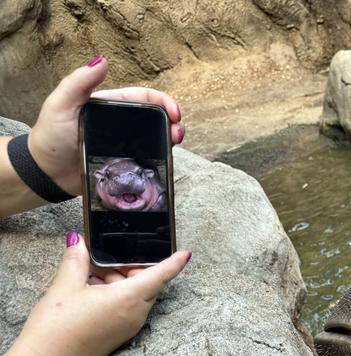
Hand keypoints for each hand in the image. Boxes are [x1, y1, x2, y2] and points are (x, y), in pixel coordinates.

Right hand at [15, 233, 190, 355]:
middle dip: (132, 267)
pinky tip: (91, 289)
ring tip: (91, 272)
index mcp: (130, 298)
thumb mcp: (66, 285)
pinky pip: (127, 308)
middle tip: (109, 256)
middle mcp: (136, 314)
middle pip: (147, 284)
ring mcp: (129, 327)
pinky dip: (116, 295)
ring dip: (120, 281)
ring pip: (136, 296)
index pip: (161, 275)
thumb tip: (79, 241)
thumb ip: (77, 259)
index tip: (186, 253)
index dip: (174, 262)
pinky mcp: (119, 335)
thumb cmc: (57, 327)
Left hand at [26, 56, 184, 196]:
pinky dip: (160, 160)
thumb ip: (78, 83)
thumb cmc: (50, 137)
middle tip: (178, 134)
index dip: (163, 102)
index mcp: (111, 106)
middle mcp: (122, 125)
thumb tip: (102, 60)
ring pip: (156, 140)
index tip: (174, 113)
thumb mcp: (60, 105)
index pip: (144, 98)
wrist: (45, 173)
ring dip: (170, 140)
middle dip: (173, 123)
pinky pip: (148, 161)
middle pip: (156, 119)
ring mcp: (125, 146)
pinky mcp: (126, 166)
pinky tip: (165, 162)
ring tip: (175, 145)